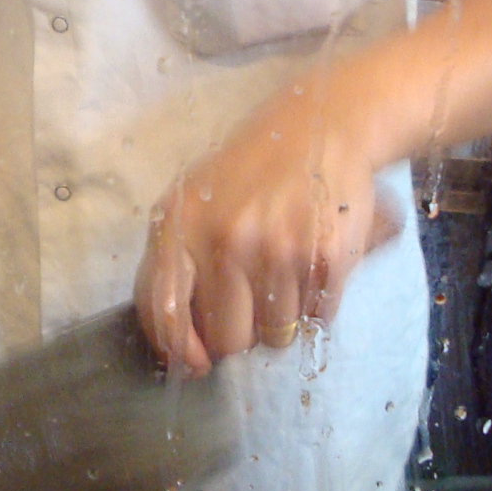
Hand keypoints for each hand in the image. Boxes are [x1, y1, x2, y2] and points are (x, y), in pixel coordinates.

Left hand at [135, 78, 401, 376]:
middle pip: (227, 339)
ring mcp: (278, 249)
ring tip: (285, 270)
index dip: (180, 350)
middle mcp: (226, 239)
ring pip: (275, 335)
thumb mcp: (192, 202)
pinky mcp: (326, 259)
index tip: (196, 364)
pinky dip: (318, 303)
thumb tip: (182, 356)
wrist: (322, 126)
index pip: (165, 310)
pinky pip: (317, 318)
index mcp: (182, 225)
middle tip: (253, 298)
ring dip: (281, 317)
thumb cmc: (249, 174)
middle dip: (239, 332)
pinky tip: (313, 264)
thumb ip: (173, 270)